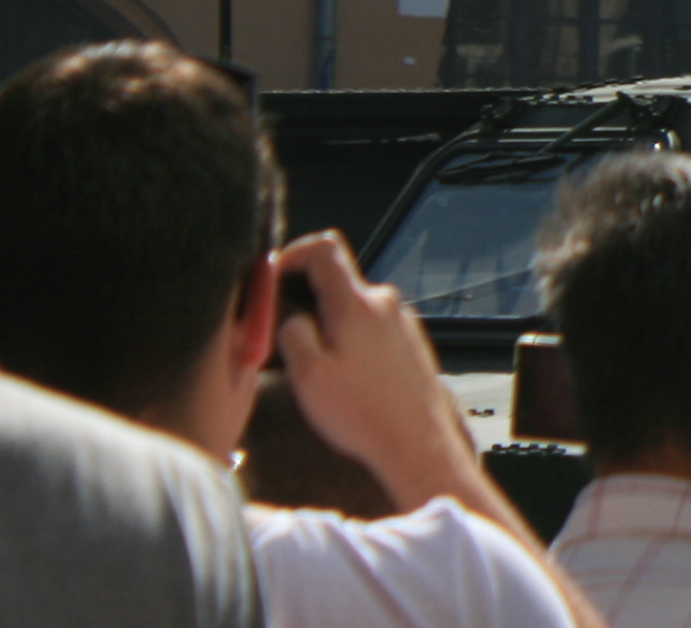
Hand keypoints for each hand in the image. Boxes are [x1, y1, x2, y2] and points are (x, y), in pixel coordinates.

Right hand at [272, 232, 481, 513]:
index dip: (292, 253)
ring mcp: (401, 320)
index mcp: (357, 304)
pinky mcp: (409, 340)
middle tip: (287, 341)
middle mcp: (384, 303)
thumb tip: (292, 315)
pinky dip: (351, 343)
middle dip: (307, 304)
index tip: (273, 275)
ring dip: (330, 329)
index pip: (324, 248)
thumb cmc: (364, 414)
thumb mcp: (308, 374)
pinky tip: (348, 380)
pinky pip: (370, 328)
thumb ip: (292, 332)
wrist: (417, 442)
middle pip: (336, 282)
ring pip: (352, 309)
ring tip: (323, 373)